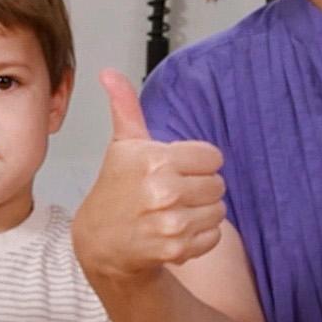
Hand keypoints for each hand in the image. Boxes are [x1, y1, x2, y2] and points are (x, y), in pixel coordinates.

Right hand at [71, 70, 227, 282]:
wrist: (101, 244)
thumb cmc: (116, 191)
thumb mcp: (122, 146)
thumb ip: (126, 108)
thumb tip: (109, 72)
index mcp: (155, 160)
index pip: (212, 157)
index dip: (196, 162)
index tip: (175, 170)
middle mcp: (164, 191)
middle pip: (218, 184)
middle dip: (200, 188)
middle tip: (174, 193)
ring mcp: (171, 223)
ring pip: (219, 210)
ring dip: (202, 213)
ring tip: (175, 212)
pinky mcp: (178, 249)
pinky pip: (214, 235)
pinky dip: (200, 237)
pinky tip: (176, 232)